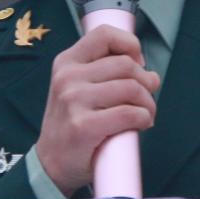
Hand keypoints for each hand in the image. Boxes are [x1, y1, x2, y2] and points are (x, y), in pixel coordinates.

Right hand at [35, 25, 159, 195]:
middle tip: (146, 97)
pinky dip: (144, 118)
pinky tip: (141, 124)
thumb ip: (104, 72)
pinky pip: (129, 114)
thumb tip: (149, 72)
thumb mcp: (76, 87)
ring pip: (131, 88)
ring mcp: (73, 101)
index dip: (130, 45)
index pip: (104, 34)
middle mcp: (67, 77)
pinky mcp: (83, 126)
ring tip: (145, 113)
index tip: (138, 63)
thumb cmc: (71, 124)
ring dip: (148, 103)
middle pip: (126, 64)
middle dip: (146, 81)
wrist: (51, 164)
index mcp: (66, 62)